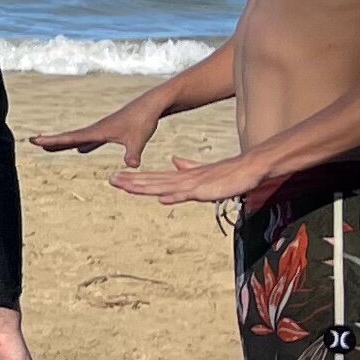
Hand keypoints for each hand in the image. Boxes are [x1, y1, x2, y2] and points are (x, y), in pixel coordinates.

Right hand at [34, 95, 163, 167]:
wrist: (151, 105)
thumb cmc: (144, 120)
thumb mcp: (138, 139)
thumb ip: (133, 153)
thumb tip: (131, 165)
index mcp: (97, 131)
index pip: (70, 138)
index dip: (52, 141)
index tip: (35, 140)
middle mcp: (96, 130)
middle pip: (69, 137)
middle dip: (51, 141)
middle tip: (33, 142)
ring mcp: (102, 130)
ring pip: (78, 138)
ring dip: (63, 143)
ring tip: (49, 148)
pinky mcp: (110, 131)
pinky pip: (90, 140)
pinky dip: (82, 144)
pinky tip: (81, 149)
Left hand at [112, 150, 268, 206]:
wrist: (249, 168)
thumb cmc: (227, 172)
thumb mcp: (203, 171)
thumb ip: (188, 166)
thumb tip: (174, 161)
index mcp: (181, 176)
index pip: (154, 178)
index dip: (135, 178)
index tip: (117, 178)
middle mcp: (183, 179)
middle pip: (153, 181)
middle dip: (132, 181)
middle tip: (111, 180)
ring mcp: (193, 184)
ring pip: (164, 186)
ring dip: (146, 187)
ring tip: (127, 186)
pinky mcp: (205, 190)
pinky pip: (188, 194)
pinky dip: (175, 196)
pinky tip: (162, 198)